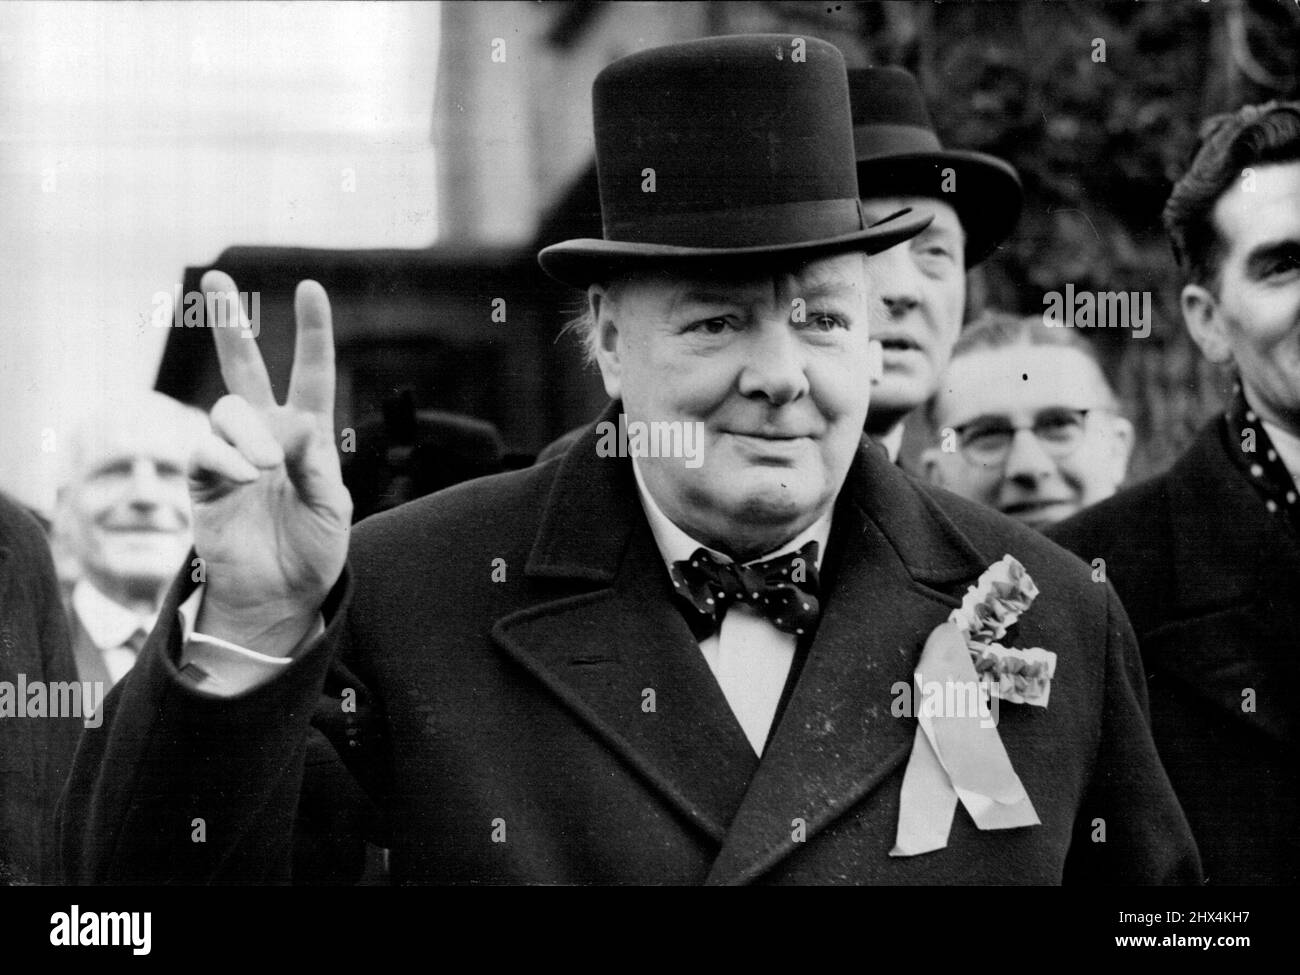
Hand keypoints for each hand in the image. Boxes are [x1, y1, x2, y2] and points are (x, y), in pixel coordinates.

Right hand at [188, 271, 352, 653]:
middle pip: (245, 369)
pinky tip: (248, 475)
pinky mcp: (203, 480)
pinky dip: (228, 457)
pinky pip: (206, 449)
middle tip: (216, 280)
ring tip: (268, 466)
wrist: (280, 596)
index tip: (311, 289)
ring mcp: (232, 455)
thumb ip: (316, 462)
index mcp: (308, 437)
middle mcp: (267, 436)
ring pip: (228, 408)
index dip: (313, 334)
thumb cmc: (314, 552)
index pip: (311, 374)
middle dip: (230, 324)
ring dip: (250, 430)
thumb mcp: (332, 506)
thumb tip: (296, 422)